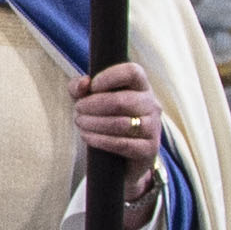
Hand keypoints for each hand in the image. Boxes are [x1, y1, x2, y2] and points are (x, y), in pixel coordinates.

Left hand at [69, 61, 164, 223]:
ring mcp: (153, 128)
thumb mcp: (89, 99)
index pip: (132, 72)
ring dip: (93, 123)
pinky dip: (99, 140)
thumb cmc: (104, 119)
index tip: (92, 86)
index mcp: (140, 87)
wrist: (122, 157)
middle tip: (78, 109)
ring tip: (80, 122)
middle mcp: (152, 104)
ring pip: (121, 123)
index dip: (109, 77)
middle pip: (122, 101)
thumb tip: (84, 83)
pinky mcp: (148, 149)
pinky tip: (87, 136)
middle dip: (92, 105)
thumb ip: (80, 87)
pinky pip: (122, 144)